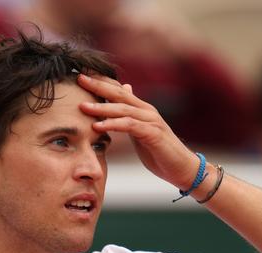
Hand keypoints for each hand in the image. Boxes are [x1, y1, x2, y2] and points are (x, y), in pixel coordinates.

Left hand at [77, 74, 197, 189]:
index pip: (119, 89)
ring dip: (102, 107)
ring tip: (83, 106)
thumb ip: (130, 114)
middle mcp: (146, 110)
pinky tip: (98, 126)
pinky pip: (130, 126)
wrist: (182, 168)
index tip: (81, 75)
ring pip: (123, 108)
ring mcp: (151, 121)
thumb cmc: (159, 151)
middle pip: (119, 93)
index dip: (101, 81)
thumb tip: (125, 91)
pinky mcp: (153, 134)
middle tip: (79, 78)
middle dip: (98, 85)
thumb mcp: (141, 130)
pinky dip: (113, 124)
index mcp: (141, 109)